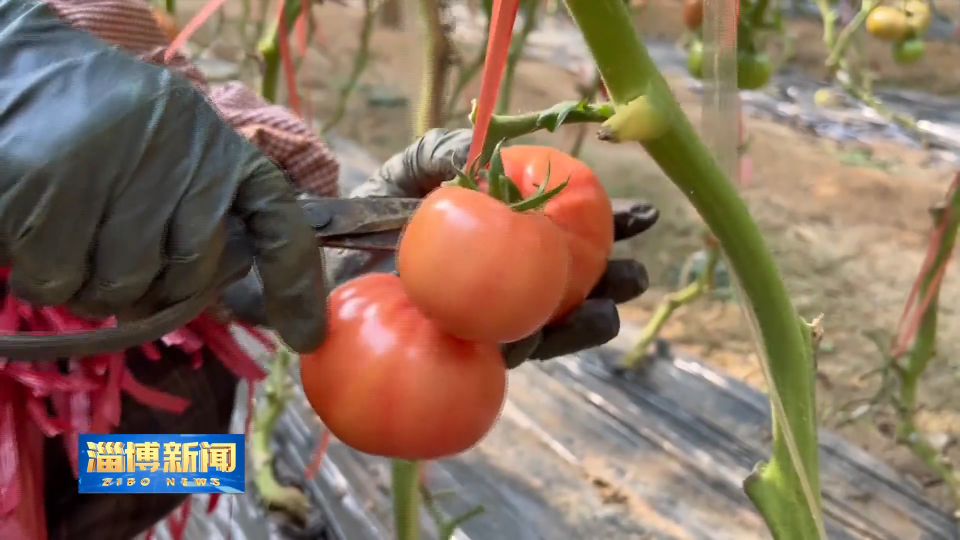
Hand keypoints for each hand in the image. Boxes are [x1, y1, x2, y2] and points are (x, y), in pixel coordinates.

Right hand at [0, 0, 325, 352]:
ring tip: (70, 228)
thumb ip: (199, 213)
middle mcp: (185, 157)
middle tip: (115, 252)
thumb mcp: (173, 151)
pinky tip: (34, 222)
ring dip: (89, 281)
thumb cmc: (101, 123)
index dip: (296, 285)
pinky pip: (57, 279)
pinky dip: (41, 269)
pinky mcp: (53, 189)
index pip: (281, 224)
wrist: (17, 64)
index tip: (306, 335)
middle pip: (189, 278)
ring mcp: (122, 173)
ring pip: (121, 288)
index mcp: (220, 147)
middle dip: (152, 285)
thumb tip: (212, 299)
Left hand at [355, 129, 657, 366]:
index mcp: (511, 236)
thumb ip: (452, 152)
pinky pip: (510, 350)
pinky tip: (551, 331)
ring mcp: (491, 318)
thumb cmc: (374, 203)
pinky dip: (538, 342)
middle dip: (614, 280)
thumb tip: (488, 159)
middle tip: (637, 273)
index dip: (610, 225)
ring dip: (589, 320)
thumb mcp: (415, 165)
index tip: (643, 218)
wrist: (323, 250)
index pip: (570, 231)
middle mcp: (510, 279)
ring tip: (612, 308)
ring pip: (553, 325)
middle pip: (575, 284)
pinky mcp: (466, 351)